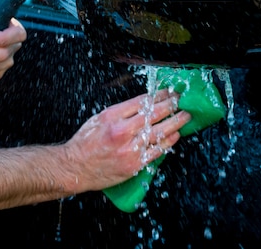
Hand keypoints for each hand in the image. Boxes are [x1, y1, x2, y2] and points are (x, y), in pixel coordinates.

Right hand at [62, 89, 191, 191]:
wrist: (75, 168)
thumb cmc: (85, 142)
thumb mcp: (99, 118)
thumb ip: (122, 111)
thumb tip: (145, 103)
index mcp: (113, 116)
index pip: (143, 101)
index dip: (160, 95)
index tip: (170, 91)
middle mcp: (122, 131)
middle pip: (154, 114)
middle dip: (171, 105)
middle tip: (182, 99)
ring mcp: (130, 149)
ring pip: (159, 132)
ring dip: (175, 122)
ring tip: (185, 115)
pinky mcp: (134, 164)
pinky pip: (157, 151)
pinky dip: (168, 141)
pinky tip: (176, 134)